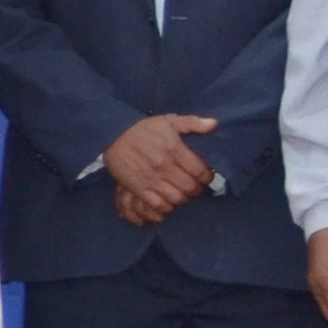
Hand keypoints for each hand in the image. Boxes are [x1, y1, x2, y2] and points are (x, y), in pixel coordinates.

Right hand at [102, 112, 219, 223]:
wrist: (113, 135)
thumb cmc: (143, 128)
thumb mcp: (168, 120)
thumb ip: (193, 122)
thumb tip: (214, 124)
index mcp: (174, 149)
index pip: (200, 171)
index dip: (207, 177)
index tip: (206, 176)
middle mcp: (164, 166)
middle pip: (190, 187)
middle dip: (197, 189)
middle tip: (195, 186)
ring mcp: (151, 179)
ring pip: (177, 198)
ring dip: (183, 198)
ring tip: (182, 193)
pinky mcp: (138, 188)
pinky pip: (158, 205)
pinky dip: (167, 206)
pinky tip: (168, 200)